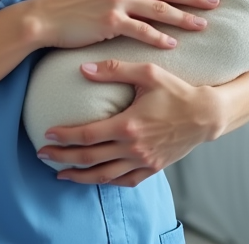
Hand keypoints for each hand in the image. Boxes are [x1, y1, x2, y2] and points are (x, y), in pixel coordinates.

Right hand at [26, 0, 218, 50]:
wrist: (46, 16)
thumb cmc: (73, 3)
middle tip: (217, 0)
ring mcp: (116, 0)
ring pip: (159, 8)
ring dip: (183, 17)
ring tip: (203, 25)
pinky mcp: (110, 21)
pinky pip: (141, 30)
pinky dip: (159, 38)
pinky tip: (173, 44)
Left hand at [38, 59, 218, 186]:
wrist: (205, 115)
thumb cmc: (177, 90)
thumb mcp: (148, 73)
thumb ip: (114, 69)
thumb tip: (82, 68)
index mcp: (128, 125)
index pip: (87, 135)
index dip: (64, 136)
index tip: (47, 133)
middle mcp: (133, 147)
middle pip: (89, 158)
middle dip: (63, 157)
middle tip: (43, 154)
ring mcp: (143, 161)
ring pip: (103, 175)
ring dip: (79, 176)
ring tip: (60, 174)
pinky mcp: (152, 168)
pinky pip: (124, 181)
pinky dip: (106, 182)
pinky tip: (94, 179)